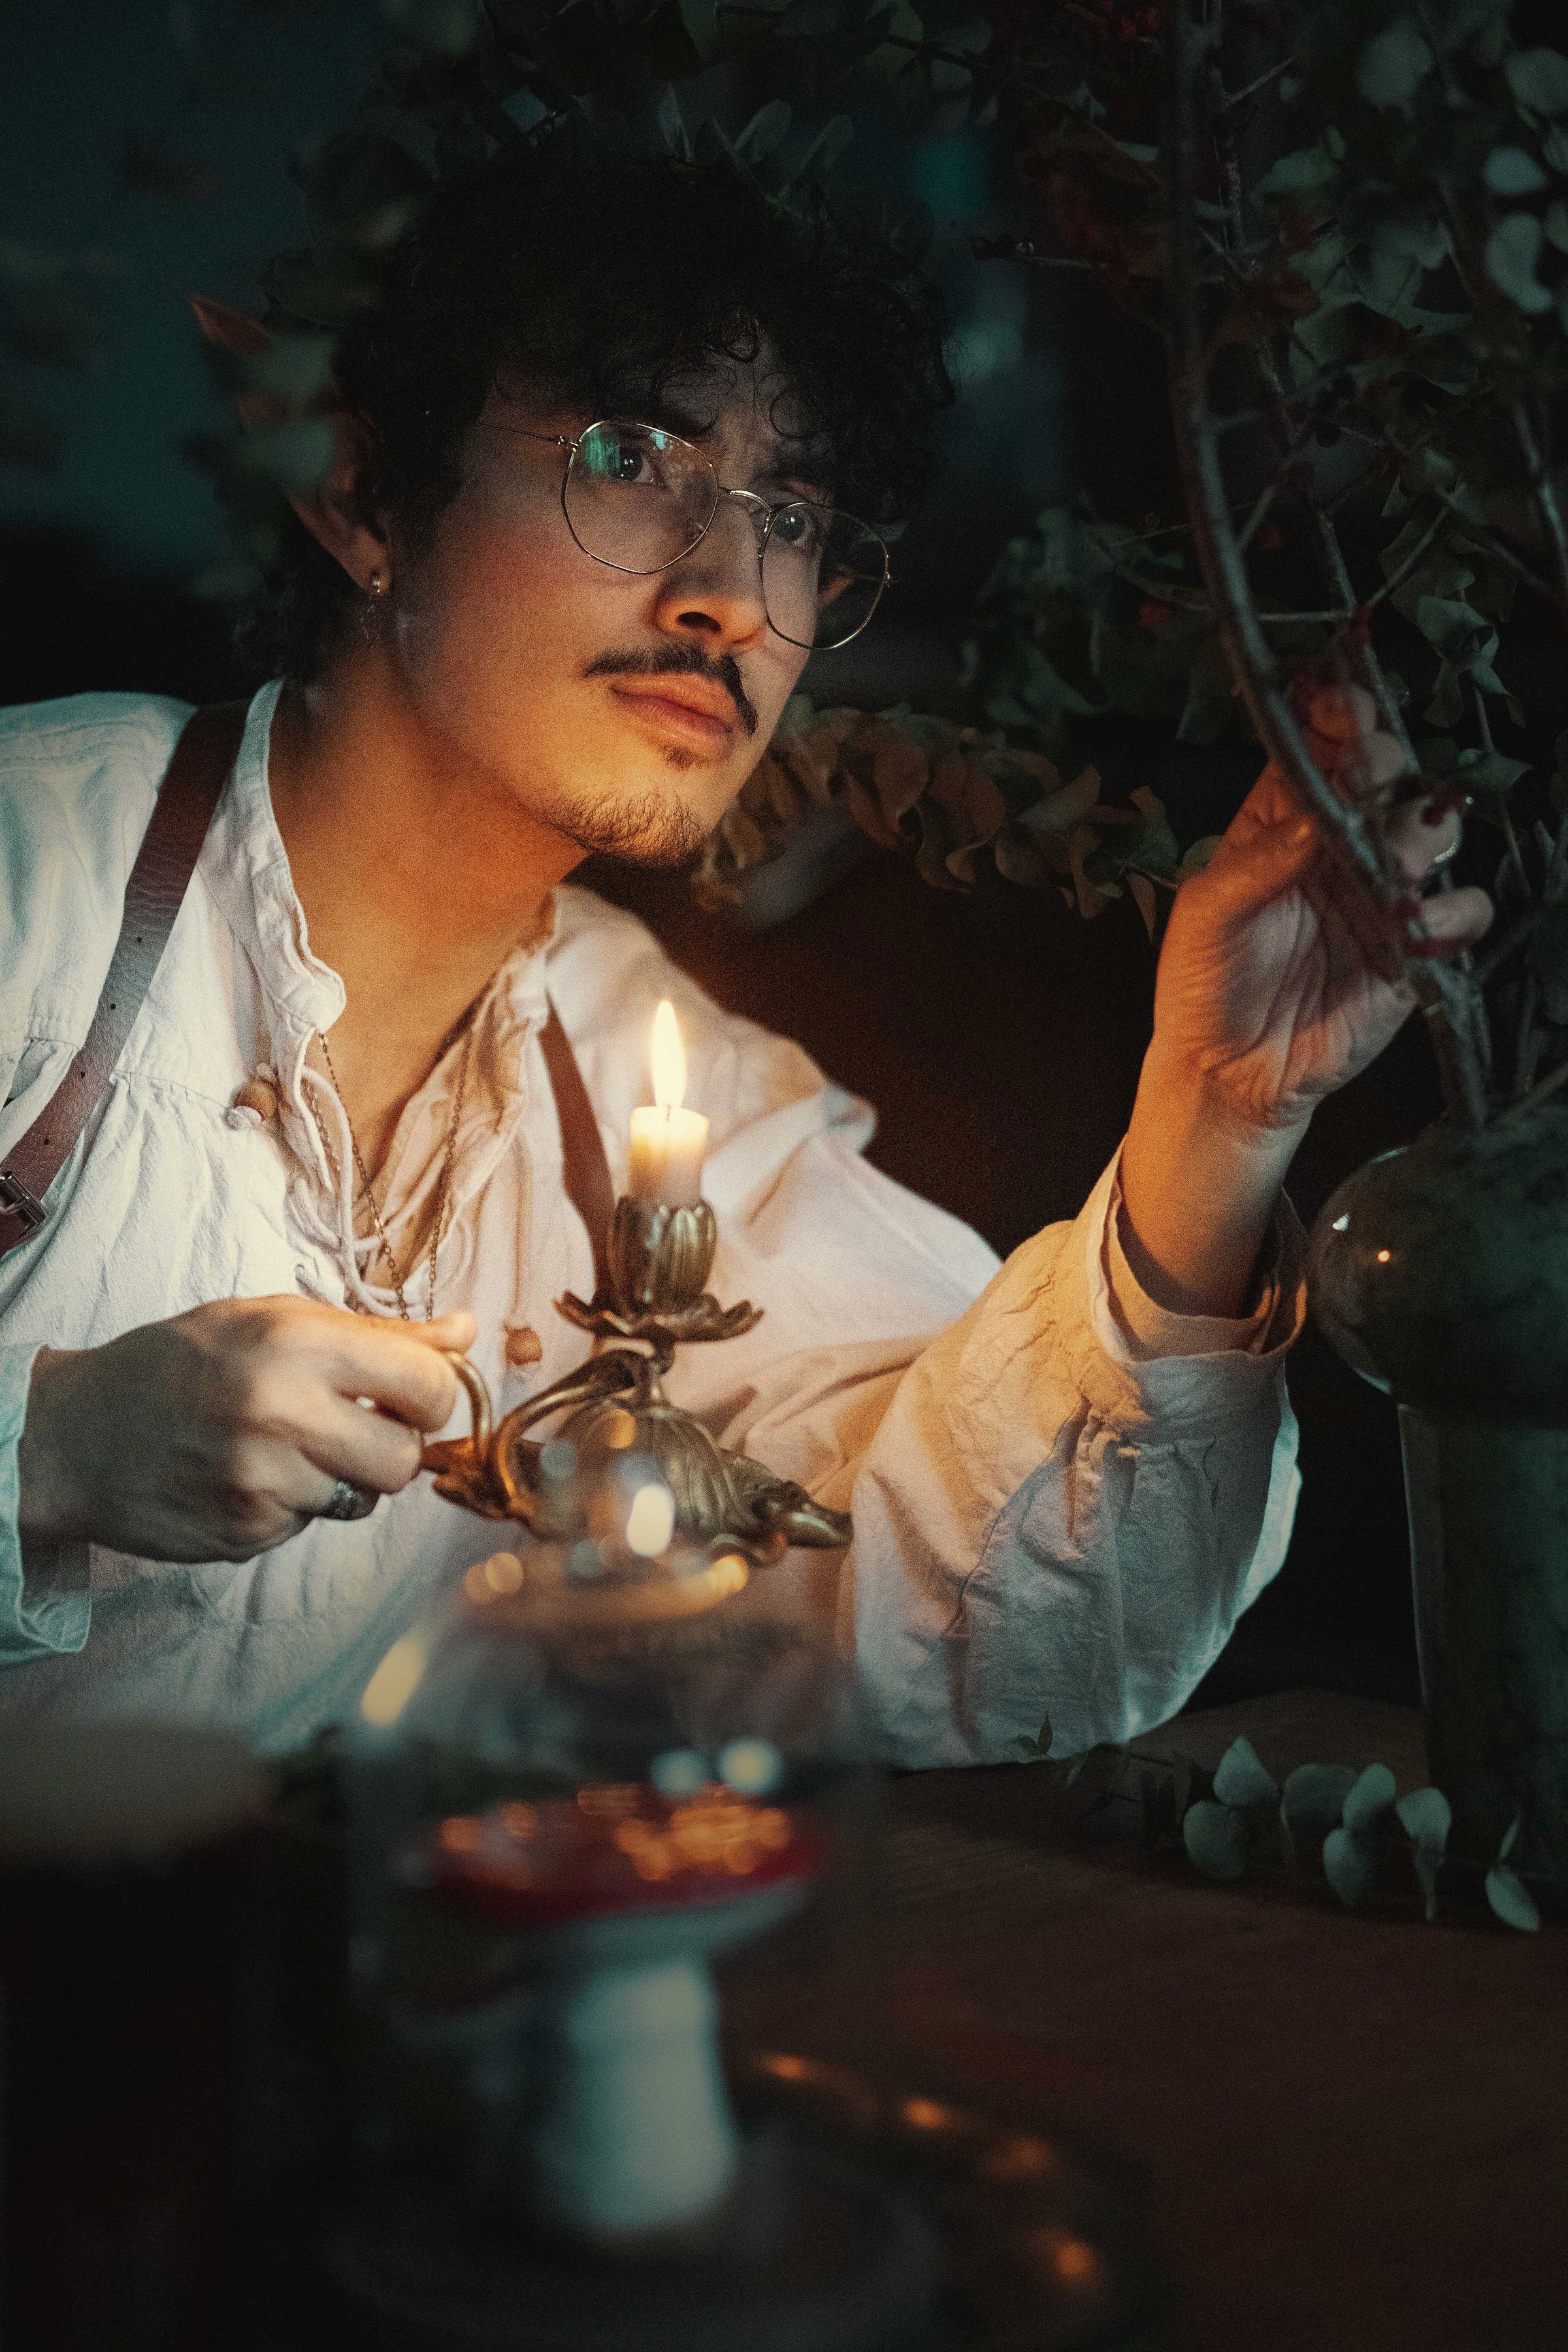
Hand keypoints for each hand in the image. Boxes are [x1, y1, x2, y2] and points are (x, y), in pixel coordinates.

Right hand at [17, 1296, 475, 1562]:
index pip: (430, 1386)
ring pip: (362, 1500)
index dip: (433, 1396)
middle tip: (353, 1428)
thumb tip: (468, 1332)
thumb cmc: (183, 1363)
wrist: (78, 1432)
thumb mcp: (274, 1320)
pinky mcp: (244, 1533)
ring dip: (340, 1479)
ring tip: (285, 1447)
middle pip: (406, 1461)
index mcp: (296, 1344)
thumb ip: (378, 1334)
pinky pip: (309, 1526)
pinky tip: (248, 1475)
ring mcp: (260, 1482)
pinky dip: (293, 1506)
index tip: (409, 1396)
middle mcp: (281, 1414)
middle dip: (393, 1449)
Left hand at [1148, 685, 1492, 1134]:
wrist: (1228, 1070)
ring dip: (1424, 831)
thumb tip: (1315, 820)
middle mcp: (1339, 846)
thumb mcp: (1209, 914)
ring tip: (1398, 856)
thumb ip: (1259, 862)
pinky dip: (1452, 912)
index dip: (1340, 719)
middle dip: (1387, 765)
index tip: (1347, 709)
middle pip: (1387, 778)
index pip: (1322, 751)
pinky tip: (1415, 927)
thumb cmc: (1203, 982)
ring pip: (1433, 833)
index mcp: (1283, 822)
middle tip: (1375, 776)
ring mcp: (1382, 893)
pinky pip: (1461, 912)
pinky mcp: (1412, 948)